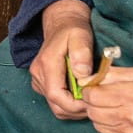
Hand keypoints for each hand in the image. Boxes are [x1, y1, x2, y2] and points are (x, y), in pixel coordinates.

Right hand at [28, 0, 95, 120]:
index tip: (92, 100)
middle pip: (56, 105)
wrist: (61, 23)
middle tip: (94, 100)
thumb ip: (82, 54)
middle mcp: (38, 74)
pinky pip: (54, 102)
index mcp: (47, 64)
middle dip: (77, 109)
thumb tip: (83, 75)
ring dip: (74, 108)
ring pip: (55, 107)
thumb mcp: (81, 36)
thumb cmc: (73, 29)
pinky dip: (69, 104)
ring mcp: (38, 80)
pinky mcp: (41, 83)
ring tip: (89, 97)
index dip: (75, 105)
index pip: (56, 95)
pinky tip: (80, 94)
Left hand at [82, 66, 132, 132]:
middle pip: (92, 111)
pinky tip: (126, 124)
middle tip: (107, 100)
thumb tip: (86, 78)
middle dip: (94, 104)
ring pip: (98, 126)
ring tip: (119, 111)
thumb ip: (115, 74)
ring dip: (102, 117)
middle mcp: (132, 118)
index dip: (90, 90)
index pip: (92, 95)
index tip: (96, 88)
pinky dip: (111, 130)